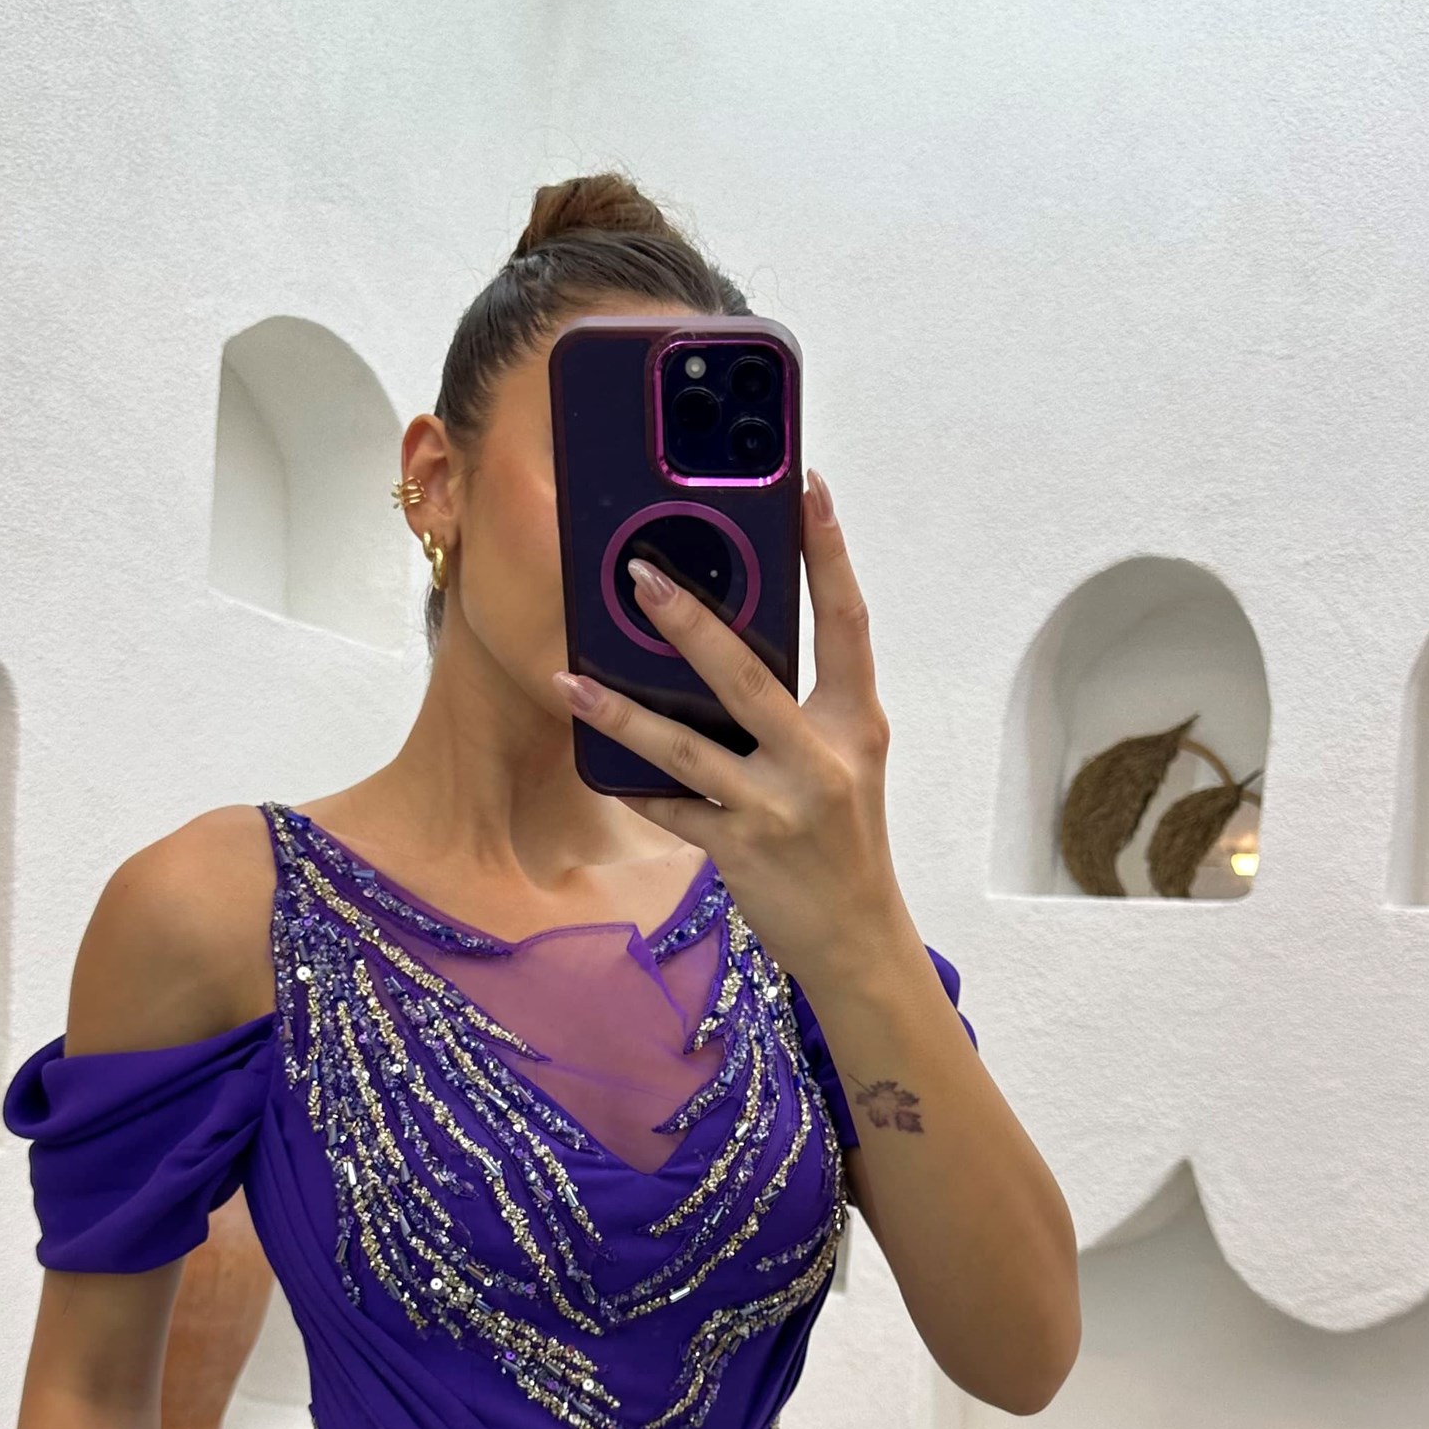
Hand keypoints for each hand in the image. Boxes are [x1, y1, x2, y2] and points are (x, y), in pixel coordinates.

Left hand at [552, 469, 920, 1000]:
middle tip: (640, 575)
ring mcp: (778, 807)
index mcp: (856, 722)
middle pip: (748, 675)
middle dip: (690, 622)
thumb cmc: (845, 840)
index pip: (847, 622)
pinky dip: (633, 786)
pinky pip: (671, 808)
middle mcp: (821, 759)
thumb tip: (725, 647)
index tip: (808, 490)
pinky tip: (593, 761)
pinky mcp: (740, 849)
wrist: (858, 937)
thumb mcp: (845, 763)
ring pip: (686, 747)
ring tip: (570, 678)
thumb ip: (802, 709)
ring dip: (621, 712)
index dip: (830, 553)